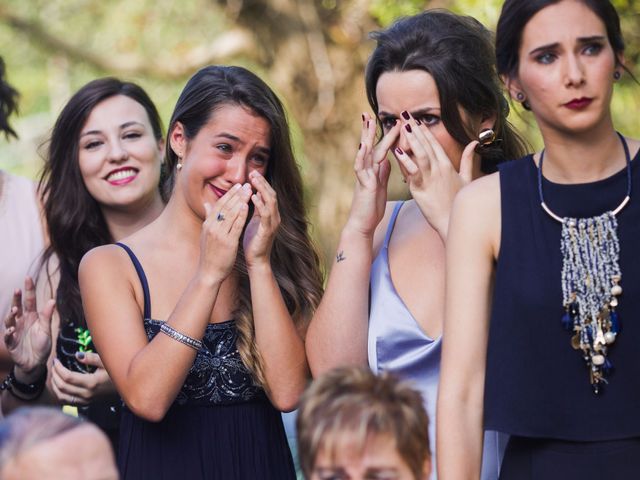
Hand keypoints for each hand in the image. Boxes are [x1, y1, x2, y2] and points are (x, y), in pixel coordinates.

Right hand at [4, 277, 54, 376]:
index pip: (30, 300)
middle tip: (17, 290)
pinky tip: (12, 330)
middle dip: (16, 299)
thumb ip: (47, 316)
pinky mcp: (11, 342)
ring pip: (10, 320)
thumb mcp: (46, 329)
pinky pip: (8, 336)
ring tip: (16, 309)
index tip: (28, 278)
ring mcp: (15, 331)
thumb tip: (52, 300)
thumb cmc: (42, 344)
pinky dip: (9, 333)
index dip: (29, 289)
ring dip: (11, 314)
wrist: (36, 362)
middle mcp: (22, 321)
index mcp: (32, 316)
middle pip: (18, 307)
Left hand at [50, 353, 115, 405]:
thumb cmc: (117, 373)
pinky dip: (60, 395)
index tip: (56, 361)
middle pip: (62, 387)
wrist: (126, 387)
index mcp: (91, 383)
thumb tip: (76, 355)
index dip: (58, 369)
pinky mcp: (86, 403)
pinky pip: (68, 402)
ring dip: (55, 386)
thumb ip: (91, 358)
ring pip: (62, 396)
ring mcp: (86, 400)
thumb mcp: (106, 362)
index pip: (67, 377)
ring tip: (54, 376)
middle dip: (55, 375)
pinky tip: (60, 387)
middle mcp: (87, 394)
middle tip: (54, 366)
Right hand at [198, 183, 251, 284]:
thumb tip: (207, 204)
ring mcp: (220, 234)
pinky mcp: (228, 242)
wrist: (209, 272)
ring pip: (231, 213)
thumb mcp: (206, 234)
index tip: (238, 186)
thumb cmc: (210, 254)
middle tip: (246, 184)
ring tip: (249, 191)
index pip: (219, 205)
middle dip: (237, 194)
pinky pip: (236, 226)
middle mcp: (212, 227)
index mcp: (208, 224)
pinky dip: (241, 215)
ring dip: (241, 200)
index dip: (229, 195)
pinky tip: (247, 206)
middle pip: (225, 206)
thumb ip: (208, 218)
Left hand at [243, 171, 279, 267]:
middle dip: (262, 183)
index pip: (267, 194)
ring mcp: (273, 224)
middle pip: (271, 194)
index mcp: (270, 214)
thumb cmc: (251, 242)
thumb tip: (246, 196)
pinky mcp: (268, 231)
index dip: (261, 183)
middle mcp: (274, 217)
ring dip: (262, 189)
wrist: (255, 260)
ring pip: (271, 201)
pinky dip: (260, 204)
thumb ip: (251, 209)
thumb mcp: (250, 221)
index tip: (251, 173)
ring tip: (253, 180)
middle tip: (253, 172)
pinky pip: (266, 214)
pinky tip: (253, 197)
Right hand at [345, 112, 399, 236]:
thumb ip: (382, 173)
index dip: (384, 135)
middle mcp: (367, 171)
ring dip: (366, 136)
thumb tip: (388, 160)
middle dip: (370, 130)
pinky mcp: (364, 185)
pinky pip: (360, 168)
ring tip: (367, 121)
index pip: (378, 149)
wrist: (363, 225)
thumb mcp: (380, 187)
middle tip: (369, 113)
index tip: (389, 121)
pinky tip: (361, 146)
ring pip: (365, 153)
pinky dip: (361, 156)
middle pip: (369, 146)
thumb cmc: (371, 208)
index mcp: (374, 171)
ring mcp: (364, 177)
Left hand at [394, 113, 477, 237]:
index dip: (425, 130)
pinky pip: (412, 171)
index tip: (416, 118)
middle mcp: (439, 168)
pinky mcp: (421, 189)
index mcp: (447, 165)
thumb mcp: (466, 178)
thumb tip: (473, 143)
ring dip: (411, 138)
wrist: (453, 222)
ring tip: (402, 125)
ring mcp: (430, 178)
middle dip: (415, 127)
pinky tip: (397, 150)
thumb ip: (467, 159)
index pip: (435, 143)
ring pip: (420, 153)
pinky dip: (405, 160)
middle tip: (405, 113)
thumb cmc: (458, 202)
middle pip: (426, 144)